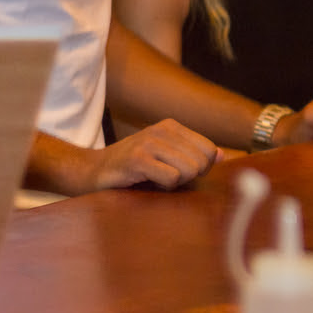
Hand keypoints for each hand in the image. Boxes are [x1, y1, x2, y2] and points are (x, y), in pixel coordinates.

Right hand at [85, 119, 220, 190]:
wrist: (90, 171)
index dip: (200, 168)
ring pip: (189, 169)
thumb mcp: (164, 155)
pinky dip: (164, 186)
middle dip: (188, 177)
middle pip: (202, 161)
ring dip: (176, 182)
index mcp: (172, 127)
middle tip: (166, 178)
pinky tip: (146, 182)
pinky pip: (171, 178)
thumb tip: (223, 155)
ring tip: (156, 179)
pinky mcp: (137, 160)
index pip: (209, 150)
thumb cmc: (132, 167)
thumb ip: (193, 154)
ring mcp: (149, 143)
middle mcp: (162, 130)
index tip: (180, 172)